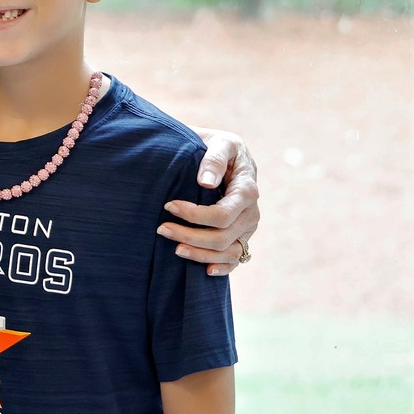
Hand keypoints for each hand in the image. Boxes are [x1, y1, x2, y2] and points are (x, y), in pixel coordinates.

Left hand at [162, 128, 258, 276]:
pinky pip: (237, 258)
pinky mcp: (241, 235)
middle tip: (162, 229)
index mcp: (247, 189)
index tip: (169, 206)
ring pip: (228, 251)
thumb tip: (206, 183)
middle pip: (222, 236)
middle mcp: (251, 212)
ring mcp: (247, 227)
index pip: (222, 214)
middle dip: (190, 236)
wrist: (225, 153)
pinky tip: (205, 270)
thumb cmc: (218, 146)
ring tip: (175, 250)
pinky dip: (223, 267)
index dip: (195, 215)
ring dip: (201, 254)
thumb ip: (214, 159)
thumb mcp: (220, 142)